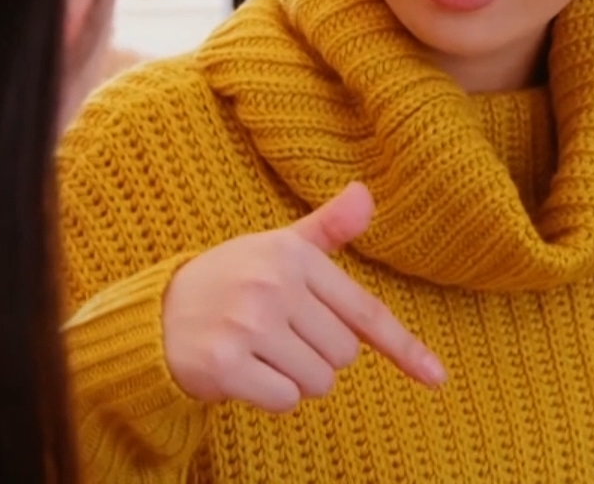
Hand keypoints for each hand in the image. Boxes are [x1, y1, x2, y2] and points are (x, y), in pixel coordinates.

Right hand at [162, 182, 446, 413]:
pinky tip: (245, 373)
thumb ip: (326, 229)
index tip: (438, 377)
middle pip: (342, 356)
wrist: (154, 314)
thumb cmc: (228, 281)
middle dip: (317, 357)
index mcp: (293, 257)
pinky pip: (285, 401)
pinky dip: (271, 397)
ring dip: (294, 379)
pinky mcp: (225, 364)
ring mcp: (248, 325)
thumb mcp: (276, 249)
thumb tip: (367, 193)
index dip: (404, 348)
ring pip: (317, 383)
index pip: (364, 311)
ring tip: (259, 353)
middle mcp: (273, 286)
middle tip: (277, 336)